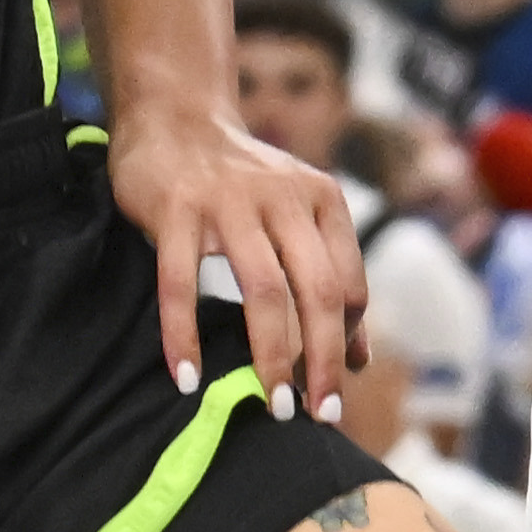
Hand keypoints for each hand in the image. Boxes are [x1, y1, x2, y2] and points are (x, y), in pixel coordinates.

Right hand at [102, 93, 363, 416]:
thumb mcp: (296, 217)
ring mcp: (228, 201)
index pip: (349, 284)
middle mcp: (284, 197)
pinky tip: (187, 378)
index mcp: (322, 200)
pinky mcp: (176, 209)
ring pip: (263, 291)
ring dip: (271, 356)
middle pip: (319, 291)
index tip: (332, 390)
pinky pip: (182, 285)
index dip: (347, 342)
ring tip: (272, 404)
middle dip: (324, 360)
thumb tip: (359, 359)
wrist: (173, 117)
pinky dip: (184, 337)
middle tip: (317, 413)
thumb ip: (328, 278)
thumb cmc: (239, 183)